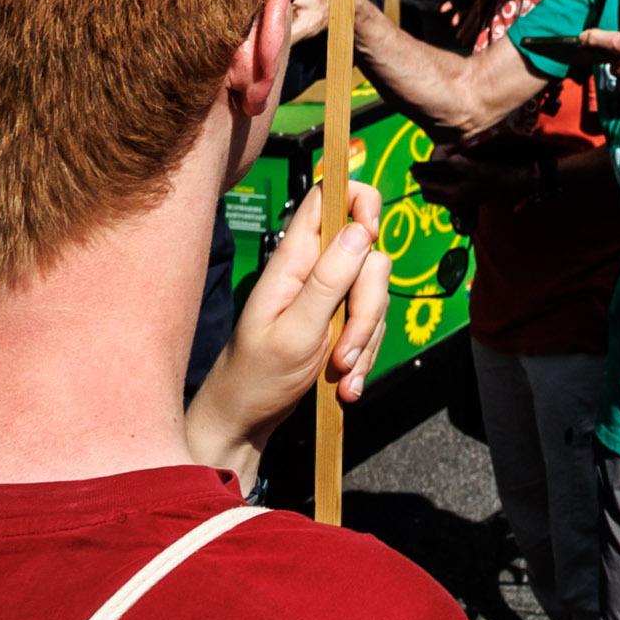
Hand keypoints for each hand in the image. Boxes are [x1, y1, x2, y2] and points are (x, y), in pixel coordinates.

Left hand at [183, 177, 390, 489]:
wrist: (245, 421)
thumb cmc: (255, 376)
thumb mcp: (294, 332)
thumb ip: (328, 281)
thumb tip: (359, 230)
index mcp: (294, 260)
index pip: (328, 197)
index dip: (358, 200)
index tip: (370, 233)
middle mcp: (314, 270)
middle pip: (368, 255)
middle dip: (368, 305)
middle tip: (343, 348)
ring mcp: (328, 297)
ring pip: (374, 294)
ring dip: (366, 339)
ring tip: (342, 374)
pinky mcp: (339, 322)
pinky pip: (371, 325)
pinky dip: (365, 354)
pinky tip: (346, 383)